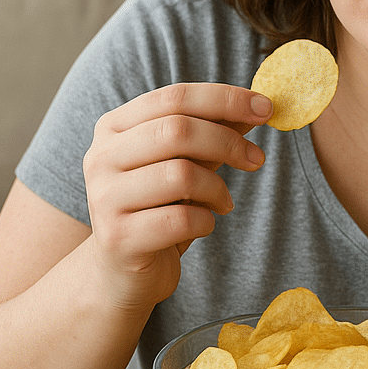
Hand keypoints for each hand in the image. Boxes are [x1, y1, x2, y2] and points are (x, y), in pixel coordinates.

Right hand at [81, 83, 271, 309]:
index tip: (266, 108)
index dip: (225, 99)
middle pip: (177, 130)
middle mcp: (101, 157)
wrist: (123, 271)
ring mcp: (104, 198)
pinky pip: (180, 219)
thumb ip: (215, 132)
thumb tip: (259, 106)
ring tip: (224, 201)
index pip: (174, 97)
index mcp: (114, 127)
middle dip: (228, 142)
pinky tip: (205, 223)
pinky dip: (206, 220)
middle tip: (256, 159)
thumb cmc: (159, 207)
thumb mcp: (187, 162)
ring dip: (217, 188)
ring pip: (180, 174)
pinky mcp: (118, 238)